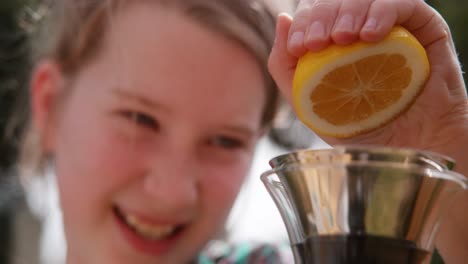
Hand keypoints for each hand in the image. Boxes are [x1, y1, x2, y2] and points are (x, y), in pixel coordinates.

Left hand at [268, 1, 467, 261]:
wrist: (404, 154)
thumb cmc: (357, 130)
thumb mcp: (308, 104)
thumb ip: (286, 66)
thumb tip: (283, 19)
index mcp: (337, 42)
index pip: (316, 12)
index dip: (305, 20)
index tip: (300, 46)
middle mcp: (364, 29)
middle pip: (339, 1)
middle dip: (322, 15)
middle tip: (318, 41)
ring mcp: (396, 28)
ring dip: (349, 10)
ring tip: (342, 38)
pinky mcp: (426, 30)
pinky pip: (405, 4)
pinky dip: (383, 12)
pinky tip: (370, 35)